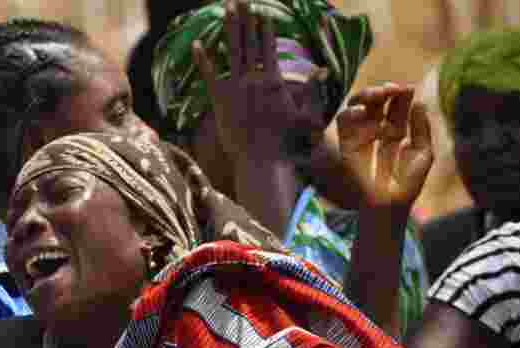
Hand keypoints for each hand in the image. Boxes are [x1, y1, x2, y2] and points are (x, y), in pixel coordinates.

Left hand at [192, 0, 327, 162]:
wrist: (262, 160)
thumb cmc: (285, 142)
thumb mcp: (305, 114)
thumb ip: (311, 89)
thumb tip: (322, 69)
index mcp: (274, 81)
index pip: (269, 47)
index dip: (264, 28)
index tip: (262, 13)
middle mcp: (254, 80)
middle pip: (249, 42)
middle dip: (246, 19)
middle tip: (241, 0)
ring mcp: (236, 88)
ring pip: (232, 51)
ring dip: (229, 28)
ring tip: (227, 8)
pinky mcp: (220, 100)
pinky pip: (209, 75)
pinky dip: (203, 59)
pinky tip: (197, 44)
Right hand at [336, 84, 433, 211]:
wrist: (390, 203)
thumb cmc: (408, 183)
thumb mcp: (424, 153)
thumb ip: (422, 128)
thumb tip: (419, 102)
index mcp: (396, 132)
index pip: (395, 107)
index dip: (400, 95)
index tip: (407, 88)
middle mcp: (377, 132)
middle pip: (376, 103)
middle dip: (382, 92)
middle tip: (392, 88)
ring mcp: (361, 137)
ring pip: (357, 108)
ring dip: (365, 96)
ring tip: (377, 94)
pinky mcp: (347, 145)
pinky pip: (343, 124)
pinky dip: (349, 112)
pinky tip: (361, 110)